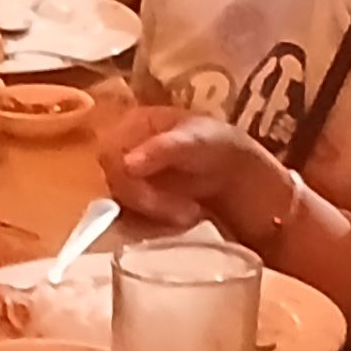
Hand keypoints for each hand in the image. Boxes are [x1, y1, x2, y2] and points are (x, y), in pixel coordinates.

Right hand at [105, 113, 289, 240]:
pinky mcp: (138, 204)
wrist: (242, 176)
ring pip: (122, 206)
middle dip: (148, 202)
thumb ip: (161, 150)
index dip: (126, 179)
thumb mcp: (195, 141)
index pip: (108, 154)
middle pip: (114, 184)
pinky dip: (156, 225)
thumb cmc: (219, 146)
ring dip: (155, 216)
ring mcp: (130, 179)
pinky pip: (131, 221)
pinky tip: (183, 219)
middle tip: (185, 212)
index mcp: (132, 125)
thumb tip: (126, 165)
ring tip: (191, 213)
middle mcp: (124, 151)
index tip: (152, 197)